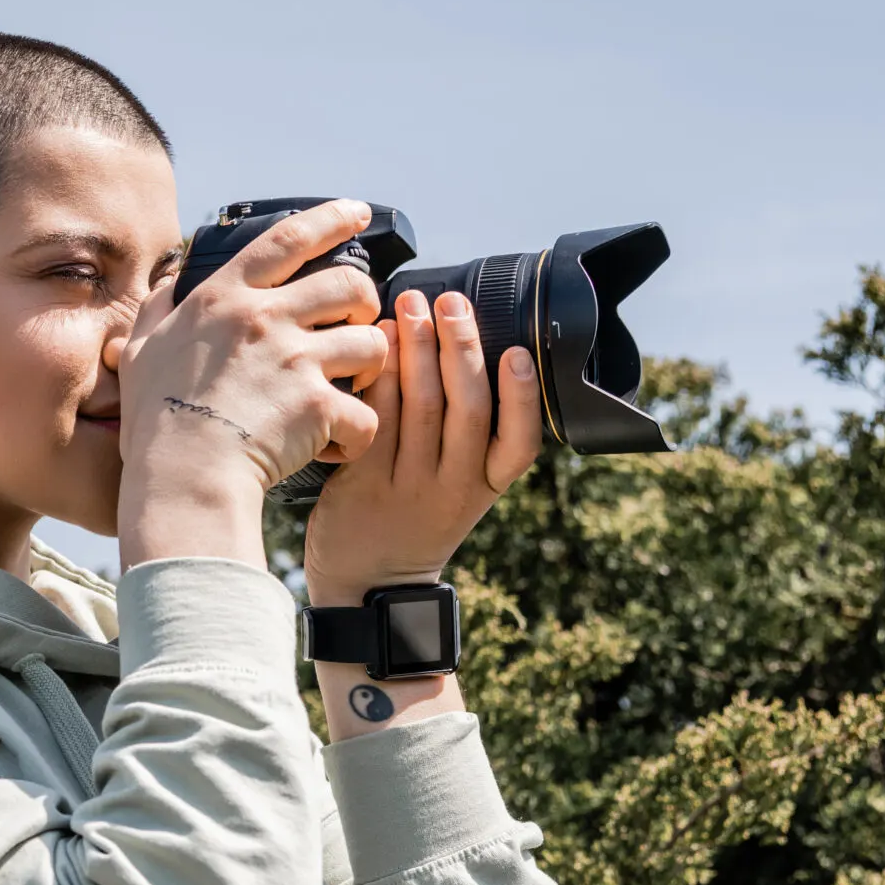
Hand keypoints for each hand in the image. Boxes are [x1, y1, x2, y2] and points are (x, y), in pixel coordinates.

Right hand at [113, 200, 390, 569]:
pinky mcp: (319, 406)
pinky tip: (336, 447)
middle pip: (349, 283)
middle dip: (365, 300)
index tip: (358, 213)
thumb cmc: (156, 422)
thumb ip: (159, 309)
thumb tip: (169, 280)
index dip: (331, 219)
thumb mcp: (142, 351)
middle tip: (358, 321)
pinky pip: (366, 414)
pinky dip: (358, 435)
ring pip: (372, 342)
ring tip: (354, 387)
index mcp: (226, 299)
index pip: (289, 238)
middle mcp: (266, 319)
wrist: (181, 477)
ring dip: (372, 366)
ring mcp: (296, 360)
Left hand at [303, 287, 541, 605]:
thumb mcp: (459, 488)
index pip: (519, 442)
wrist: (367, 583)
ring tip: (411, 304)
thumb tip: (464, 343)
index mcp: (485, 486)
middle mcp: (452, 487)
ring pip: (420, 407)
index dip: (523, 397)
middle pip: (467, 409)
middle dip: (461, 348)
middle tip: (450, 301)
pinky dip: (379, 377)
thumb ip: (467, 434)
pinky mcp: (361, 484)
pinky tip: (377, 342)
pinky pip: (375, 420)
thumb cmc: (413, 520)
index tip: (518, 353)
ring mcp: (406, 486)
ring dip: (418, 349)